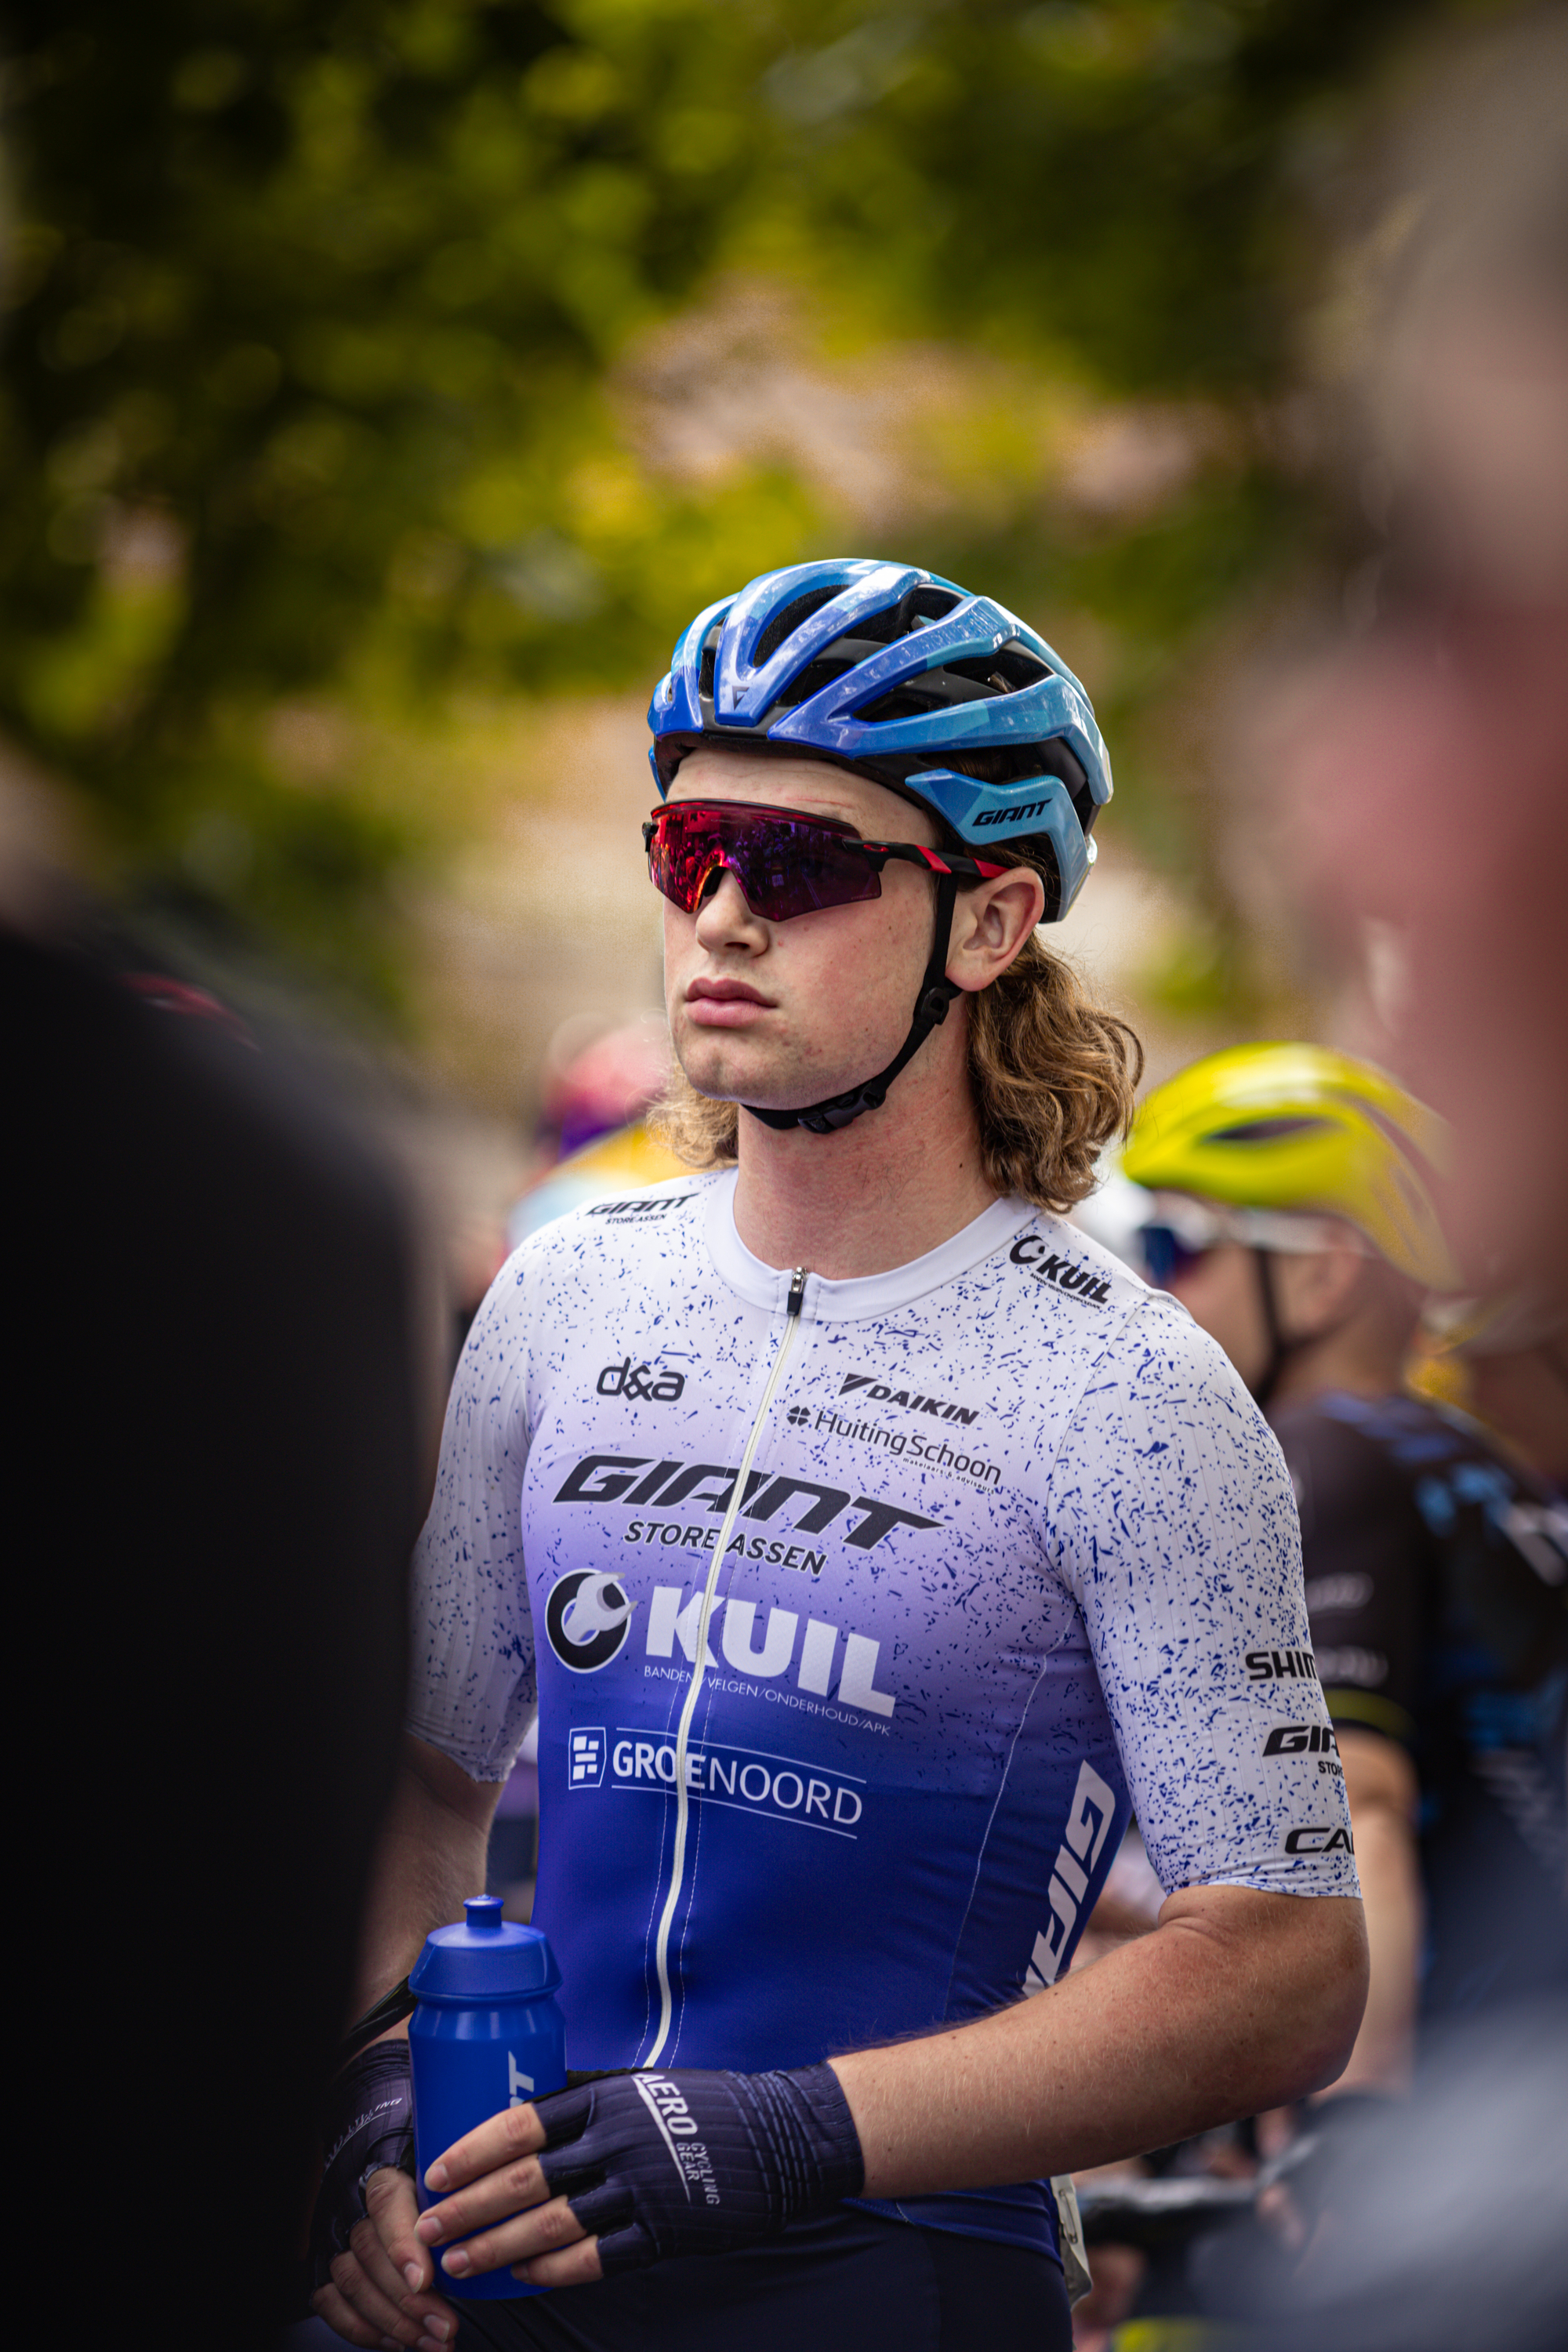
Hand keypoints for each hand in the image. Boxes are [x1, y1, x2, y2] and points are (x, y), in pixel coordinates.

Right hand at [311, 2165, 465, 2348]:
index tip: (424, 2281)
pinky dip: (363, 2329)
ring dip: (393, 2321)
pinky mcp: (325, 2270)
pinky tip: (397, 2342)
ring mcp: (336, 2242)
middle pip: (371, 2254)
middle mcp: (355, 2210)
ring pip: (353, 2283)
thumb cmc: (428, 2190)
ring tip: (431, 2341)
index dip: (402, 2246)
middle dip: (409, 2300)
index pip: (387, 2206)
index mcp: (386, 2178)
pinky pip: (331, 2304)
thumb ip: (455, 2200)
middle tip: (445, 2326)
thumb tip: (483, 2225)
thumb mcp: (443, 2183)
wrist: (394, 2184)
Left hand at [415, 2065, 862, 2284]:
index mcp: (609, 2095)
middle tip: (430, 2229)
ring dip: (499, 2247)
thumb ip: (590, 2103)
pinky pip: (596, 2259)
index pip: (523, 2123)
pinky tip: (524, 2276)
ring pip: (553, 2226)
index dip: (473, 2150)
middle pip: (527, 2180)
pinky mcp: (665, 2233)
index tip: (436, 2172)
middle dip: (470, 2208)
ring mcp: (643, 2190)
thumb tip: (524, 2126)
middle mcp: (620, 2140)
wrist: (783, 2136)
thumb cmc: (705, 2106)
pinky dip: (553, 2271)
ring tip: (462, 2262)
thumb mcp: (643, 2086)